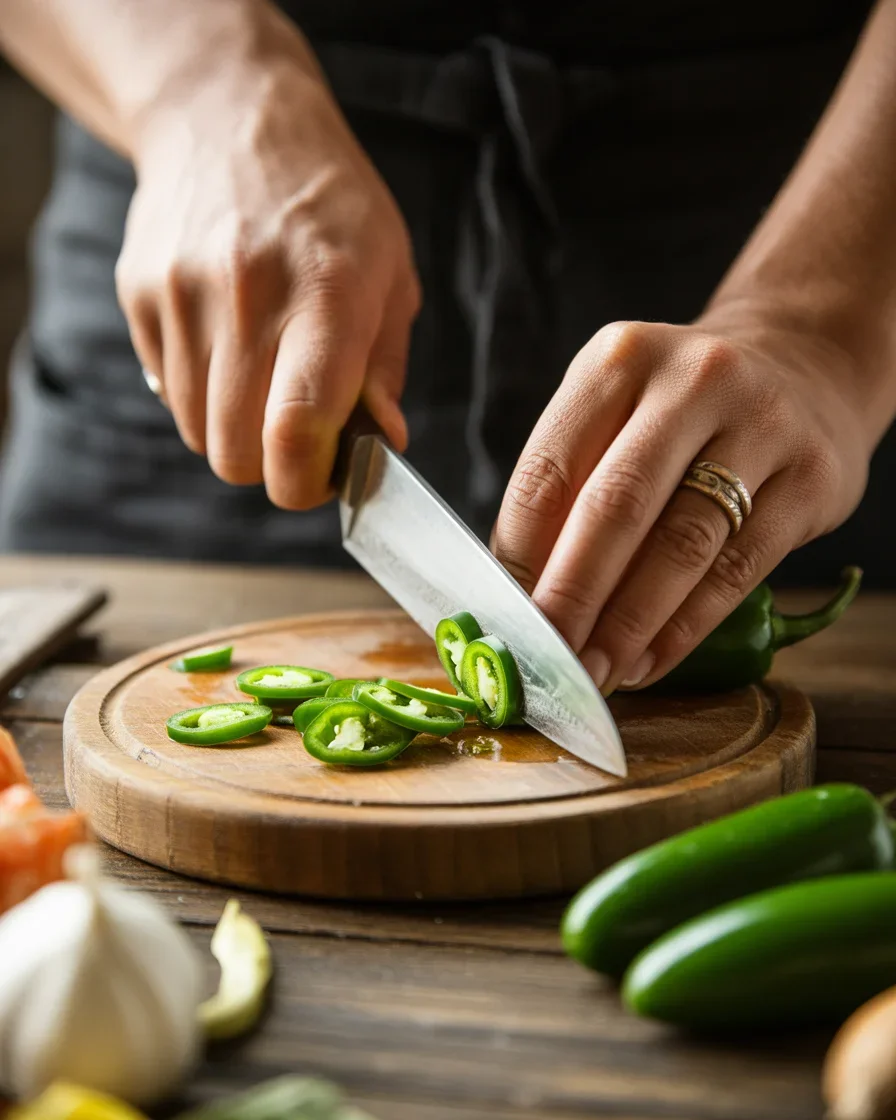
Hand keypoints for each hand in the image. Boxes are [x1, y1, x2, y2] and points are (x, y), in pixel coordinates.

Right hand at [115, 17, 419, 508]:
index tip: (324, 478)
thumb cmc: (331, 206)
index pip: (296, 428)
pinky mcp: (140, 294)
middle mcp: (248, 295)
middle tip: (300, 436)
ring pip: (198, 433)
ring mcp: (183, 293)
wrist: (230, 119)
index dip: (306, 482)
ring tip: (264, 380)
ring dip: (235, 431)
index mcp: (327, 294)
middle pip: (237, 453)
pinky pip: (167, 391)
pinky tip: (227, 347)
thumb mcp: (391, 274)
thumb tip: (382, 443)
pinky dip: (199, 394)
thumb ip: (385, 368)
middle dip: (273, 466)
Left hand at [493, 314, 872, 692]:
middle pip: (616, 506)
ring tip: (594, 671)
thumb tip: (519, 591)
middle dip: (572, 595)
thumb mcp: (616, 413)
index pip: (550, 469)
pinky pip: (738, 569)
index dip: (520, 552)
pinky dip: (685, 627)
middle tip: (546, 659)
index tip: (505, 615)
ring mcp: (762, 425)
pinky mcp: (812, 478)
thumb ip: (569, 486)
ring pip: (681, 544)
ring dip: (628, 624)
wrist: (802, 371)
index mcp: (620, 359)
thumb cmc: (679, 412)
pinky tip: (649, 660)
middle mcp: (694, 380)